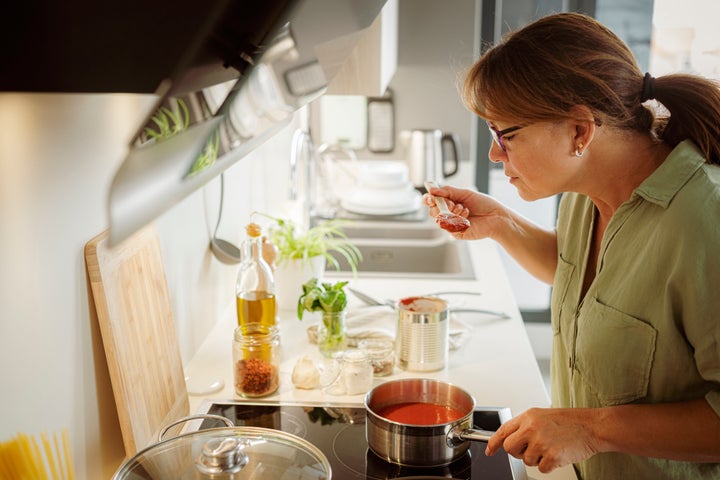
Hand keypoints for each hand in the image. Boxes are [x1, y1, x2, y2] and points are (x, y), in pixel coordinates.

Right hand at [423, 185, 505, 239]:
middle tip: (449, 202)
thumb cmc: (485, 205)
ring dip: (449, 210)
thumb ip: (448, 191)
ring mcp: (452, 224)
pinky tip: (466, 215)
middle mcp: (450, 214)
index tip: (430, 196)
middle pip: (433, 211)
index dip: (429, 199)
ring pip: (438, 218)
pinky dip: (456, 218)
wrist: (497, 217)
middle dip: (439, 204)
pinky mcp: (456, 233)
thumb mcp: (465, 193)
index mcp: (451, 203)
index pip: (433, 201)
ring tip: (462, 208)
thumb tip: (433, 189)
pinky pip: (447, 226)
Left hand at [485, 408, 600, 472]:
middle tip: (531, 449)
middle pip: (510, 448)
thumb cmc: (570, 421)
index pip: (503, 431)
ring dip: (537, 458)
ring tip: (550, 447)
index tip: (490, 451)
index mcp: (528, 417)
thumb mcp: (541, 416)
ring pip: (526, 460)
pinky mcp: (551, 456)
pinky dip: (549, 465)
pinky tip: (557, 454)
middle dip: (517, 452)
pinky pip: (541, 468)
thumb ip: (525, 426)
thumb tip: (510, 439)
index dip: (493, 443)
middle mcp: (531, 428)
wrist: (591, 426)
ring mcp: (541, 443)